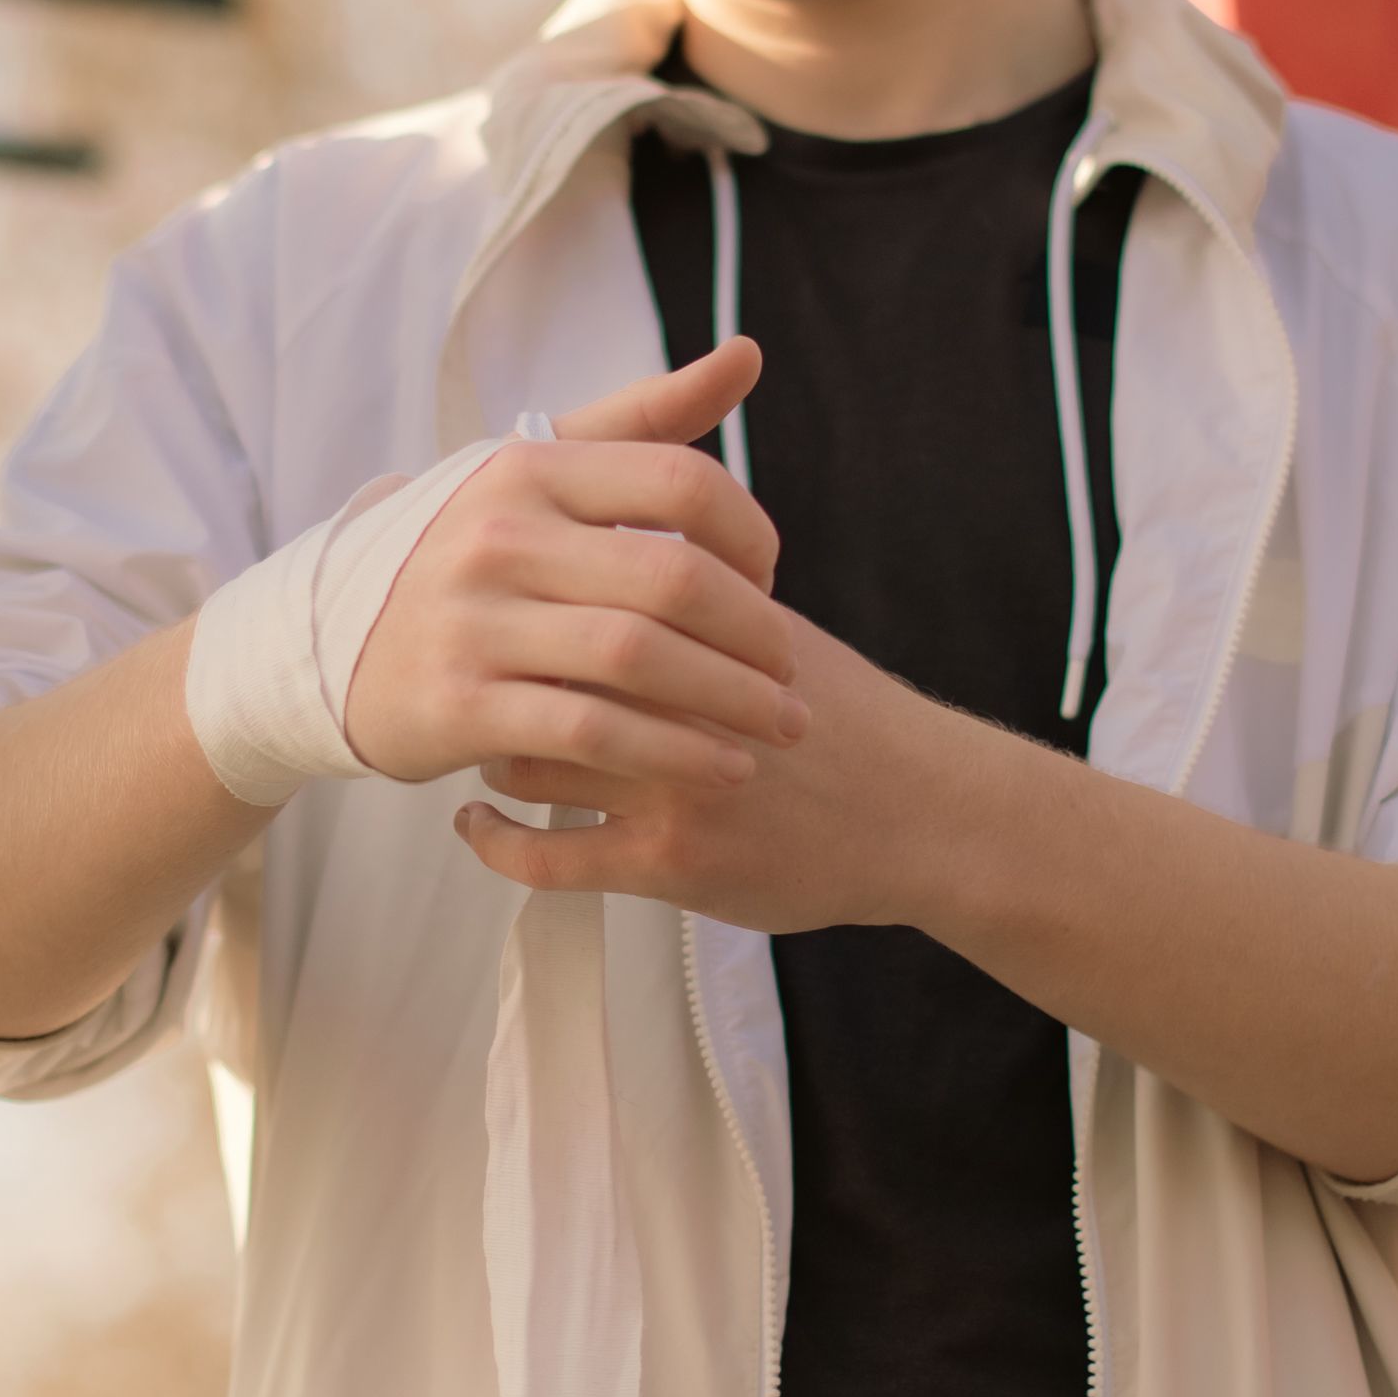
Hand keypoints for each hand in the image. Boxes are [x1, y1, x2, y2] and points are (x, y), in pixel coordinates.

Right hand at [339, 338, 807, 791]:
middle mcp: (499, 536)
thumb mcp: (535, 471)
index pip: (679, 482)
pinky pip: (593, 730)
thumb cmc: (463, 555)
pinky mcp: (459, 705)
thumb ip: (643, 418)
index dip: (750, 534)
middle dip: (756, 633)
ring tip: (784, 725)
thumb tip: (748, 354)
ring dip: (733, 700)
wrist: (325, 646)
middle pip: (673, 579)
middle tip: (793, 672)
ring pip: (641, 658)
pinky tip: (724, 768)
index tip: (769, 579)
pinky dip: (673, 753)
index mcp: (528, 468)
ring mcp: (474, 621)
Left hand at [453, 608, 994, 930]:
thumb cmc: (843, 719)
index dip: (522, 597)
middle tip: (477, 673)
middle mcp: (680, 698)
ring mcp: (672, 782)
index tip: (494, 603)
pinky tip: (477, 823)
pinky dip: (496, 840)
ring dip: (494, 748)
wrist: (920, 815)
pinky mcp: (669, 861)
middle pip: (539, 667)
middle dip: (497, 672)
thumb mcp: (774, 631)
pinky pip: (547, 857)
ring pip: (529, 757)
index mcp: (702, 627)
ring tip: (484, 739)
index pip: (576, 592)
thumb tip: (607, 535)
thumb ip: (693, 588)